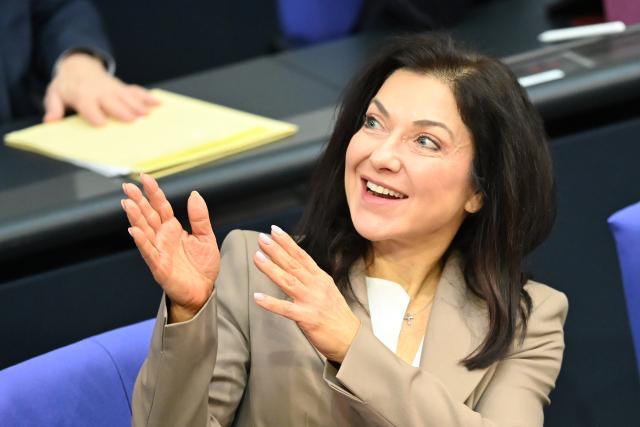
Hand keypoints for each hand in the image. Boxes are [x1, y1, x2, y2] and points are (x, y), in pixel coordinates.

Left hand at [44, 52, 158, 125]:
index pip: (88, 105)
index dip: (94, 114)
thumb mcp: (54, 94)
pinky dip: (148, 97)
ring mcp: (114, 89)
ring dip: (138, 105)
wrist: (79, 65)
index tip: (102, 124)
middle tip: (134, 120)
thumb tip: (50, 120)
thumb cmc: (68, 85)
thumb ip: (54, 107)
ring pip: (127, 97)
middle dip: (123, 110)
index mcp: (82, 94)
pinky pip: (136, 91)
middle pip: (112, 102)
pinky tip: (158, 103)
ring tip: (148, 115)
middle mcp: (100, 92)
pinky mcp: (123, 88)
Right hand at [122, 174, 219, 322]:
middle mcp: (162, 237)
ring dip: (135, 217)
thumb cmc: (202, 267)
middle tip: (127, 186)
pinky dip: (141, 241)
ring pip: (144, 230)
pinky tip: (133, 230)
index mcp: (173, 229)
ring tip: (127, 203)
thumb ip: (199, 217)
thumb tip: (194, 193)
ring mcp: (158, 251)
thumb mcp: (206, 237)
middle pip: (147, 215)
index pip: (161, 206)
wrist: (203, 291)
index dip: (153, 192)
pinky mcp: (159, 266)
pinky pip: (148, 251)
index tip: (145, 177)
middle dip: (138, 200)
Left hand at [253, 226, 360, 362]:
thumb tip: (295, 267)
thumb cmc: (337, 316)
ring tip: (257, 257)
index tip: (274, 230)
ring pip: (288, 281)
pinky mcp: (307, 318)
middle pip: (293, 264)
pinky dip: (271, 303)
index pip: (302, 256)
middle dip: (277, 250)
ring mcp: (312, 301)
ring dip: (271, 268)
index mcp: (321, 278)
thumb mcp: (328, 290)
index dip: (288, 243)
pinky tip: (257, 297)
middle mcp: (316, 286)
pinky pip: (286, 309)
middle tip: (262, 238)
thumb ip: (312, 279)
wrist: (351, 339)